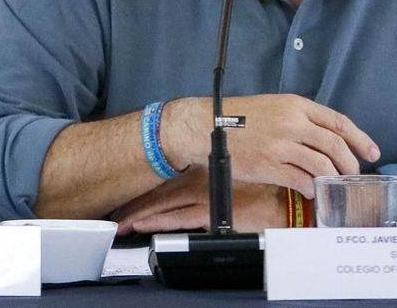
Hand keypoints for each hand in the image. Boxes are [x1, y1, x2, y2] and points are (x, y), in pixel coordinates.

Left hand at [110, 169, 286, 233]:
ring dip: (138, 214)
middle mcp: (197, 181)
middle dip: (133, 203)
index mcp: (201, 170)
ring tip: (120, 223)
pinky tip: (140, 226)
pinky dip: (155, 222)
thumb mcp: (228, 179)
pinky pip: (176, 219)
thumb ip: (207, 181)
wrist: (283, 203)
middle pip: (157, 192)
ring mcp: (201, 196)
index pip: (163, 179)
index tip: (124, 193)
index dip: (141, 188)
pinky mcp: (209, 214)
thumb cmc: (261, 192)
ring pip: (161, 205)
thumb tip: (191, 184)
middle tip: (113, 212)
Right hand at [163, 94, 379, 197]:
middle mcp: (293, 123)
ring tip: (333, 185)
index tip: (372, 152)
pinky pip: (302, 180)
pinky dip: (312, 188)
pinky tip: (313, 191)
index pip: (338, 122)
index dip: (360, 138)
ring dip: (332, 178)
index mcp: (295, 105)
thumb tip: (325, 139)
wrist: (208, 126)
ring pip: (321, 164)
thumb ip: (300, 119)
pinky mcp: (270, 166)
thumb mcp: (274, 106)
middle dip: (350, 163)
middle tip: (353, 174)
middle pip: (335, 145)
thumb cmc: (238, 116)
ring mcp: (282, 145)